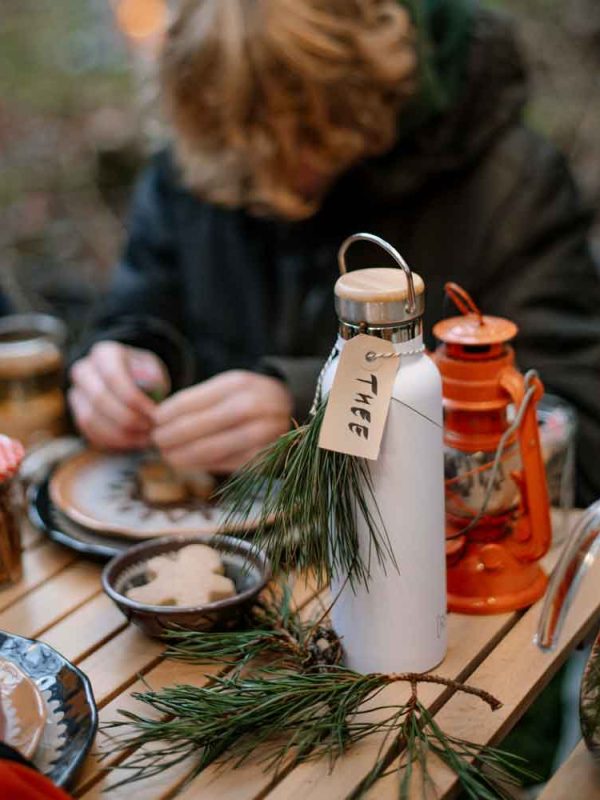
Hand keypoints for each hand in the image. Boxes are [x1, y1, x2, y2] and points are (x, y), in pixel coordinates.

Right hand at [69, 341, 168, 449]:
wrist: (128, 379)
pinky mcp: (76, 415)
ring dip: (120, 434)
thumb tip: (154, 404)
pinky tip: (133, 442)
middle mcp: (84, 370)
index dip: (134, 399)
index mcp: (104, 353)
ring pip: (90, 419)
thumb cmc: (144, 374)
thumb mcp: (154, 370)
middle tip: (150, 428)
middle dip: (128, 418)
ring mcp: (76, 394)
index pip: (114, 376)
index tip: (154, 413)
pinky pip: (89, 433)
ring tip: (144, 438)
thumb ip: (154, 383)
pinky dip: (112, 441)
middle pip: (99, 399)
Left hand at [153, 370, 292, 472]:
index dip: (167, 414)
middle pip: (199, 426)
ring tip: (168, 456)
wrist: (293, 407)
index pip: (191, 401)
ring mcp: (260, 433)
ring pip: (211, 449)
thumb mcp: (228, 386)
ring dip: (183, 456)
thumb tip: (159, 419)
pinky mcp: (264, 456)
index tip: (153, 421)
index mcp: (237, 384)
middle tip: (156, 442)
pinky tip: (190, 464)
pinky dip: (204, 465)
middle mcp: (252, 407)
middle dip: (171, 437)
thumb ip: (198, 400)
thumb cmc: (249, 396)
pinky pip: (226, 464)